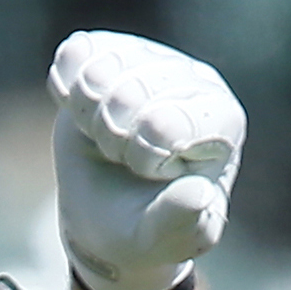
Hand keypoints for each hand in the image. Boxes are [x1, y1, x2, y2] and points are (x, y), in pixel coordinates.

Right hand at [48, 30, 242, 289]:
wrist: (109, 217)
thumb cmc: (147, 229)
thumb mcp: (166, 239)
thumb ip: (182, 221)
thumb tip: (199, 195)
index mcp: (223, 122)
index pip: (166, 122)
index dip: (141, 155)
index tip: (147, 174)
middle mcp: (194, 80)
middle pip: (131, 92)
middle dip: (112, 137)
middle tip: (121, 158)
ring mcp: (153, 58)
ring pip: (100, 69)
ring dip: (89, 116)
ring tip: (107, 138)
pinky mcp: (113, 50)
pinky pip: (76, 52)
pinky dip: (67, 90)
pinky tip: (83, 114)